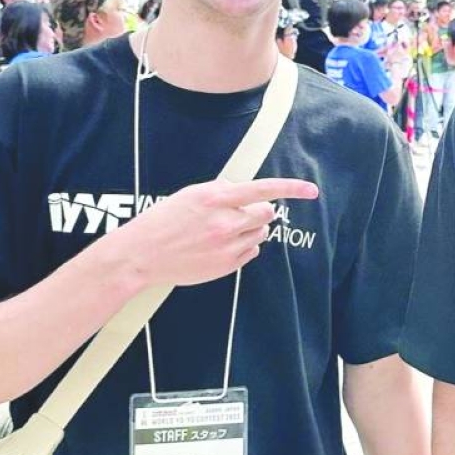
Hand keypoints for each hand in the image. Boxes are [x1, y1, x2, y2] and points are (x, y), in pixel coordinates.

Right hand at [114, 178, 317, 288]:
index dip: (292, 188)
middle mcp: (226, 222)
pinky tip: (220, 246)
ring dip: (250, 228)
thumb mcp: (191, 194)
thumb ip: (221, 191)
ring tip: (224, 230)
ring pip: (261, 233)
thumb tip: (243, 190)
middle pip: (267, 213)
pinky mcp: (227, 266)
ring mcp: (228, 246)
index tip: (311, 190)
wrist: (143, 254)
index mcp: (216, 199)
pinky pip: (252, 251)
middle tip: (240, 213)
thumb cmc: (164, 221)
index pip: (264, 189)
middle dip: (259, 211)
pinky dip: (243, 246)